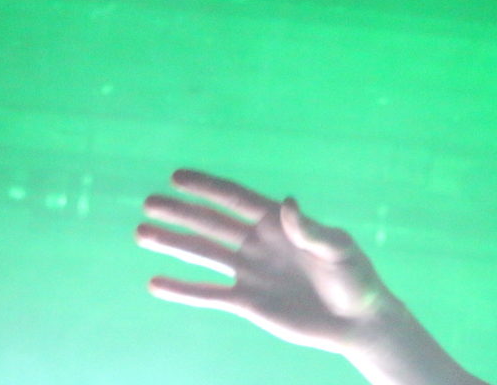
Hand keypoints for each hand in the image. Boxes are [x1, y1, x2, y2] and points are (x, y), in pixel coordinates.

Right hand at [136, 169, 390, 354]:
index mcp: (280, 223)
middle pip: (212, 223)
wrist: (356, 320)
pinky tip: (155, 283)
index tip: (177, 175)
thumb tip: (287, 203)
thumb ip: (310, 230)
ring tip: (141, 233)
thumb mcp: (338, 249)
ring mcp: (251, 272)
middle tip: (148, 202)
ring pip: (204, 254)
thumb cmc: (354, 278)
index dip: (207, 187)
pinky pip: (208, 294)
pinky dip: (182, 290)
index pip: (236, 199)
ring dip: (173, 244)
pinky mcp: (248, 302)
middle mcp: (259, 243)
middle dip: (181, 212)